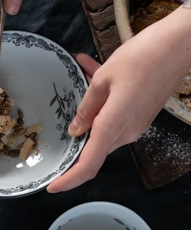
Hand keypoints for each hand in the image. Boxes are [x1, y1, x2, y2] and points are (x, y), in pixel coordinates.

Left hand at [48, 5, 190, 192]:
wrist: (184, 42)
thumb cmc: (144, 56)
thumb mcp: (104, 78)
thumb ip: (86, 108)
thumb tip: (76, 131)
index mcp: (112, 126)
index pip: (88, 166)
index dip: (69, 180)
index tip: (52, 187)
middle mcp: (126, 132)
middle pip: (92, 148)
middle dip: (75, 134)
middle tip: (60, 112)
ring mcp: (135, 125)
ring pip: (101, 128)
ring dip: (88, 110)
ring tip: (80, 73)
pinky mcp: (141, 115)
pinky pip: (114, 116)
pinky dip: (102, 102)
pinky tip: (91, 70)